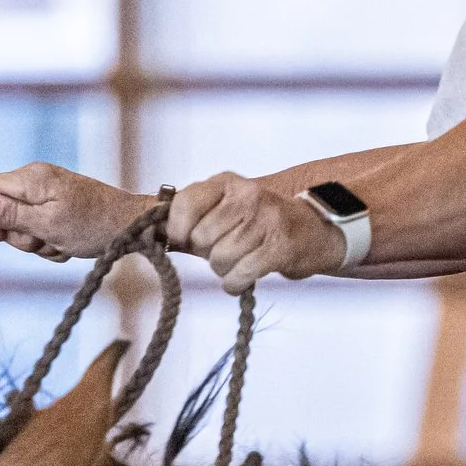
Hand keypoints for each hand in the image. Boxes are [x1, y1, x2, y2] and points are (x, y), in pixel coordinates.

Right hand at [0, 163, 146, 260]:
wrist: (135, 227)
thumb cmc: (94, 225)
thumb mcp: (48, 225)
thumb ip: (11, 215)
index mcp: (30, 178)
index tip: (2, 235)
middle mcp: (36, 182)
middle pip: (2, 212)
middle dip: (19, 235)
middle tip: (44, 240)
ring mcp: (49, 196)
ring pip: (22, 226)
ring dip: (39, 242)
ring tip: (62, 242)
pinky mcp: (59, 209)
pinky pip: (42, 230)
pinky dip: (52, 243)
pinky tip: (69, 245)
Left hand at [171, 174, 341, 292]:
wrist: (313, 231)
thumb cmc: (259, 224)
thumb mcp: (227, 207)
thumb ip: (193, 215)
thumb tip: (152, 233)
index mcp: (228, 182)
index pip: (185, 204)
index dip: (178, 230)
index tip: (184, 240)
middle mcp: (247, 195)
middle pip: (201, 238)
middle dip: (207, 253)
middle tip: (224, 251)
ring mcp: (265, 220)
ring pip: (220, 258)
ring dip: (223, 270)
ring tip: (238, 262)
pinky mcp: (279, 247)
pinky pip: (239, 275)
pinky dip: (234, 284)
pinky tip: (241, 279)